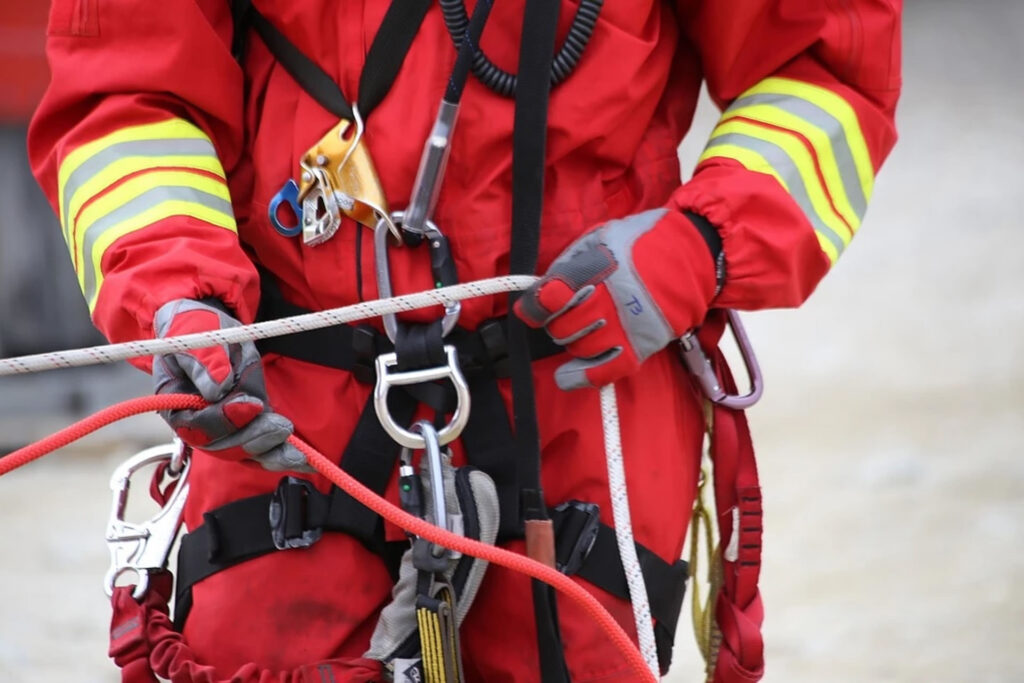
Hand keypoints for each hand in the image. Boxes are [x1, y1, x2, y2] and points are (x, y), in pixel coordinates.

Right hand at [152, 299, 307, 470]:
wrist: (211, 324)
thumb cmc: (199, 329)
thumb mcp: (197, 338)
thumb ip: (205, 362)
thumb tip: (218, 390)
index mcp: (176, 405)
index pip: (197, 425)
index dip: (225, 418)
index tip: (251, 404)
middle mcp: (197, 424)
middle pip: (223, 446)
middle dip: (253, 438)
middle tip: (281, 427)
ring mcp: (223, 427)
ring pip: (245, 451)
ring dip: (270, 451)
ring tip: (296, 451)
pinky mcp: (246, 424)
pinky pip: (260, 446)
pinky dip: (280, 453)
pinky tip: (301, 459)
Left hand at [515, 208, 718, 389]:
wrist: (693, 254)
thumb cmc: (641, 243)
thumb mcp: (600, 237)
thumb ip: (569, 263)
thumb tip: (542, 291)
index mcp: (598, 267)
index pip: (552, 296)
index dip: (534, 306)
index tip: (532, 308)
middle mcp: (611, 300)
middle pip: (562, 327)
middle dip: (556, 322)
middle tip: (567, 312)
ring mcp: (627, 326)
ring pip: (580, 348)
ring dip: (574, 341)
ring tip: (586, 327)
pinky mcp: (642, 346)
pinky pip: (606, 372)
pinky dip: (584, 376)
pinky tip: (569, 375)